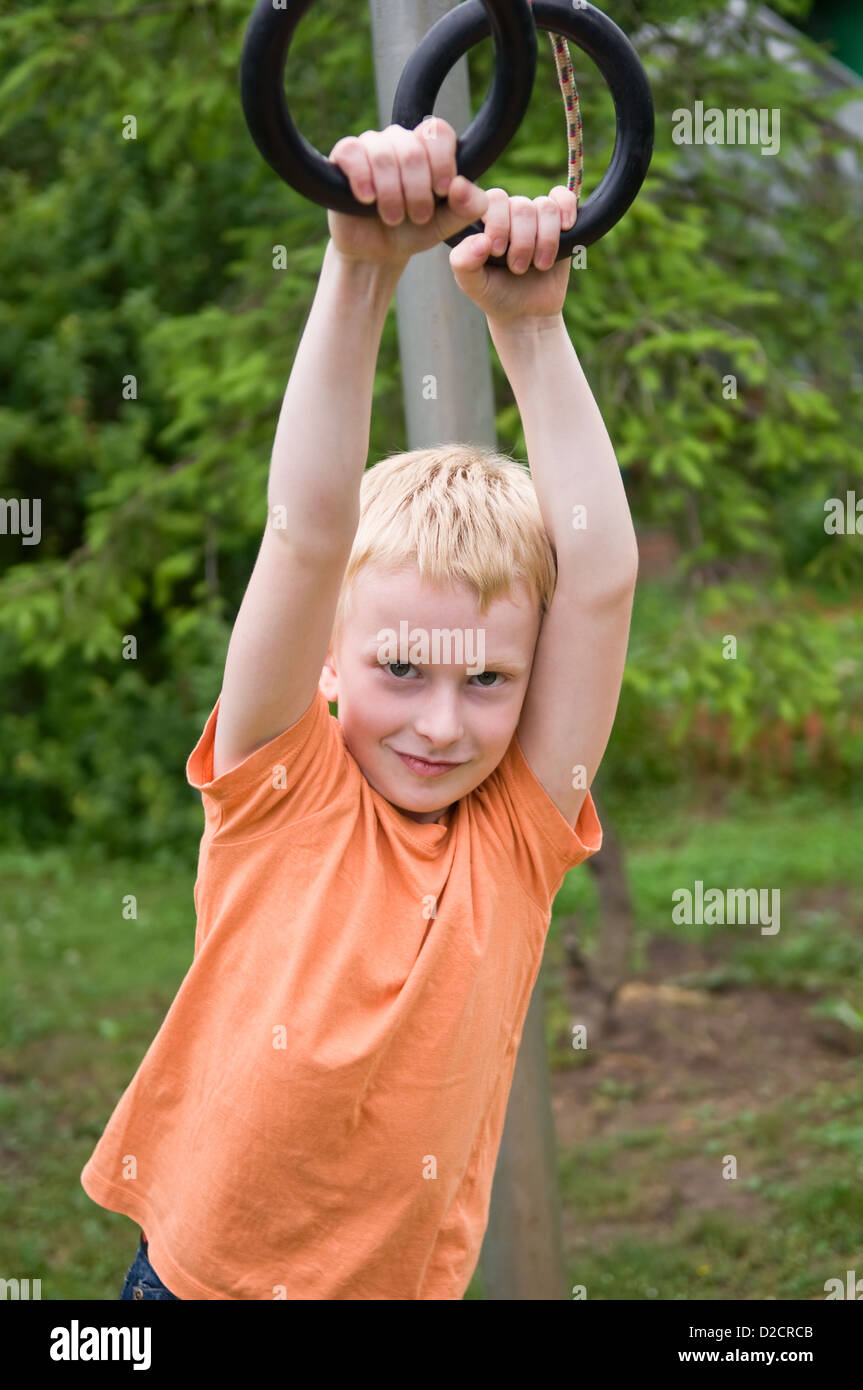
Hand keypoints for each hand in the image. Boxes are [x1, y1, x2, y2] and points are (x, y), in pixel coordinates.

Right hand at [326, 119, 489, 269]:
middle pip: (412, 151)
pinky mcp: (345, 155)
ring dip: (391, 193)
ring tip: (393, 218)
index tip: (441, 191)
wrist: (378, 252)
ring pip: (383, 154)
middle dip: (417, 191)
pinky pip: (352, 151)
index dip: (442, 161)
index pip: (439, 133)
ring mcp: (372, 145)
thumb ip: (467, 207)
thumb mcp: (447, 225)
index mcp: (429, 149)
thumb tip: (460, 185)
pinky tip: (367, 199)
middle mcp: (401, 141)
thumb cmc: (414, 231)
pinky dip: (362, 177)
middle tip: (417, 217)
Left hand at [448, 187, 577, 324]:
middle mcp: (510, 212)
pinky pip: (565, 197)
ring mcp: (536, 216)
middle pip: (522, 206)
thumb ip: (464, 262)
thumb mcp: (472, 284)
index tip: (498, 252)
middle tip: (518, 268)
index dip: (499, 224)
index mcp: (486, 219)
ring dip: (545, 239)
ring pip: (546, 207)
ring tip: (540, 265)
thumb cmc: (495, 294)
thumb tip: (481, 240)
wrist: (525, 313)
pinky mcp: (560, 223)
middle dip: (523, 241)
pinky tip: (566, 228)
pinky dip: (567, 209)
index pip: (495, 200)